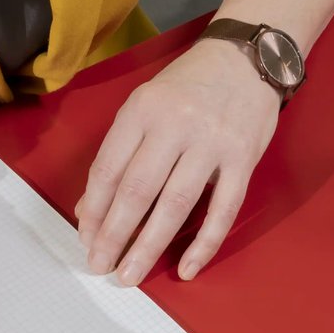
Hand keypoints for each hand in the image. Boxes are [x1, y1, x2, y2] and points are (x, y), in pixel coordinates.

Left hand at [76, 38, 280, 284]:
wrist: (248, 57)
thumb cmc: (190, 86)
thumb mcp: (146, 105)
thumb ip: (121, 152)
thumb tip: (90, 207)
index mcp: (143, 109)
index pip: (109, 168)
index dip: (94, 209)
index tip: (86, 239)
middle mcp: (175, 124)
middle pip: (137, 190)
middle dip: (114, 235)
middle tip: (100, 266)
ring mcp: (211, 143)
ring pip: (175, 204)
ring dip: (149, 245)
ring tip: (130, 275)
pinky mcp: (242, 159)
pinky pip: (222, 210)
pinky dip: (204, 244)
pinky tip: (187, 269)